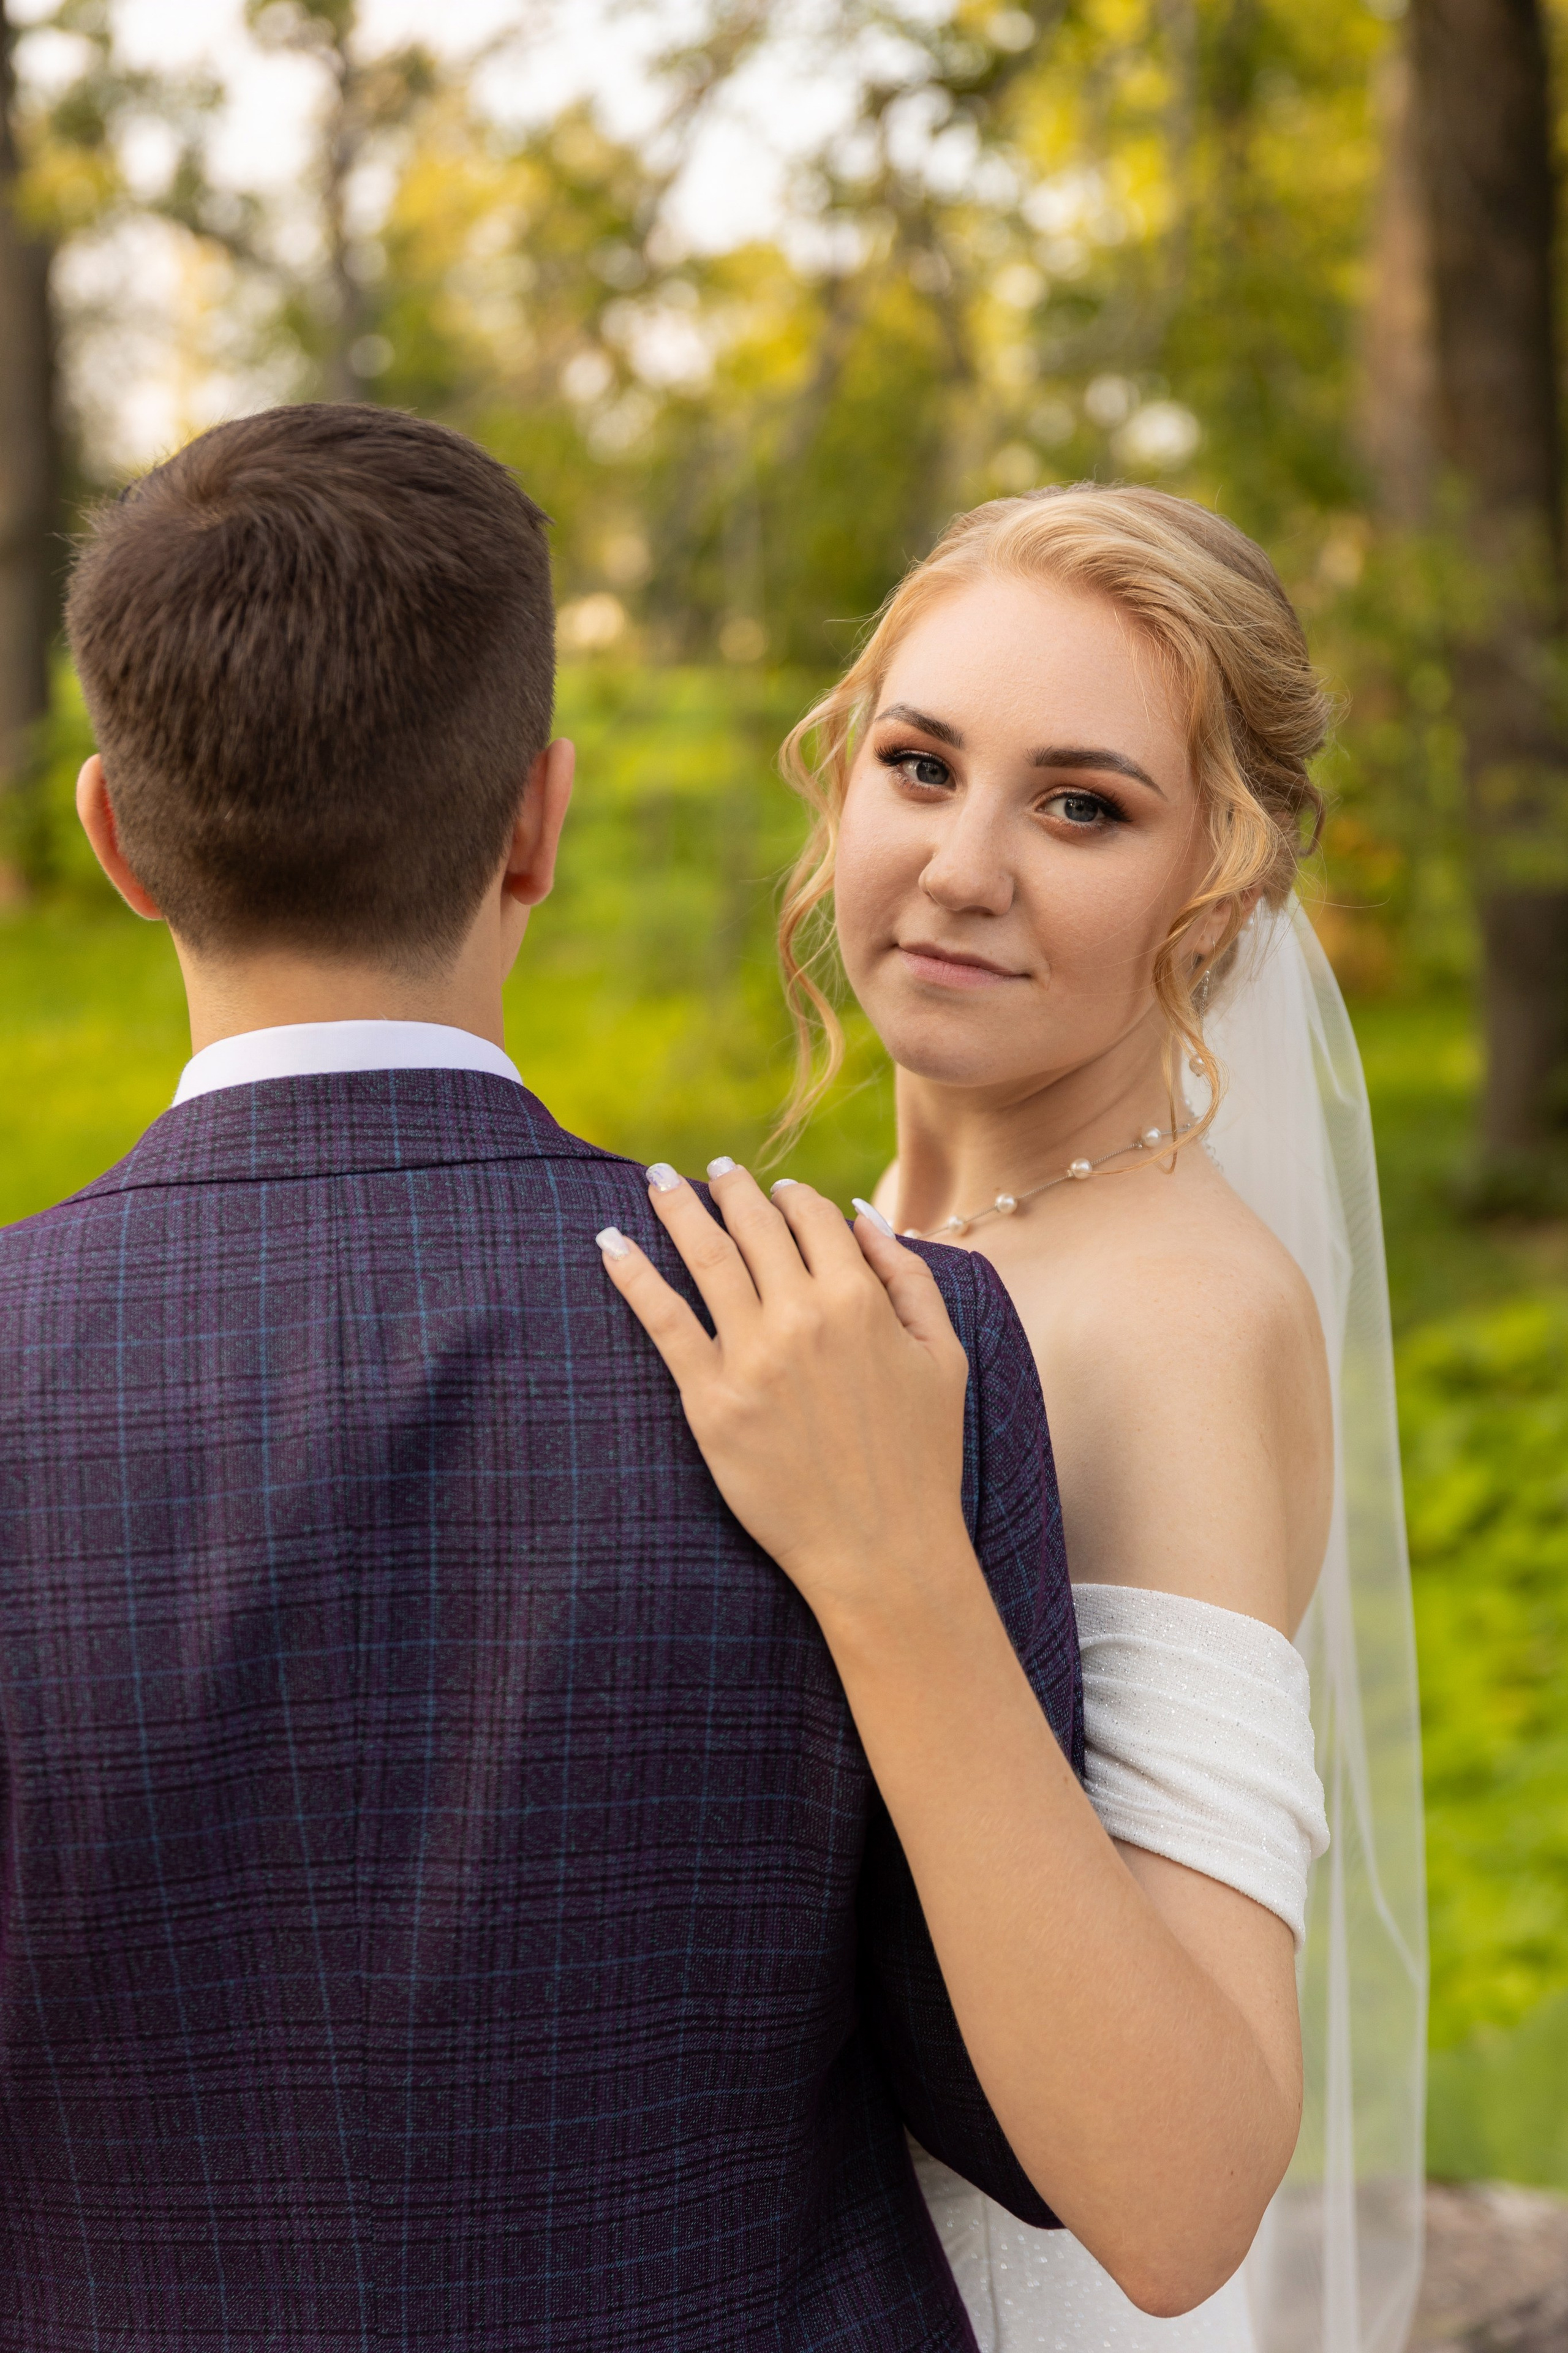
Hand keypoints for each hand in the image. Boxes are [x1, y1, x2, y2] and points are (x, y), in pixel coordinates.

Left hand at [596, 1162, 973, 1631]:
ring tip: (657, 1181)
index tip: (776, 1194)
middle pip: (753, 1227)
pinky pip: (663, 1321)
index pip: (812, 1219)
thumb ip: (910, 1277)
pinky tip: (609, 1245)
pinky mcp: (711, 1402)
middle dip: (731, 1188)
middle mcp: (802, 1317)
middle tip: (714, 1168)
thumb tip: (862, 1216)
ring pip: (705, 1258)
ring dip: (677, 1209)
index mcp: (860, 1300)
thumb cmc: (922, 1456)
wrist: (883, 1550)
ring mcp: (752, 1358)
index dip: (792, 1198)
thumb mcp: (944, 1355)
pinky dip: (633, 1276)